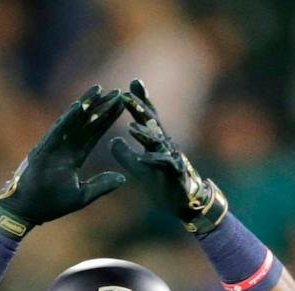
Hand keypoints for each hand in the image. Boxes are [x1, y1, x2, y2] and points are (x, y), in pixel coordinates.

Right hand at [0, 86, 128, 236]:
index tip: (120, 106)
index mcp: (74, 156)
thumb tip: (123, 178)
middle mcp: (65, 147)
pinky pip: (57, 131)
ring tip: (99, 90)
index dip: (107, 119)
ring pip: (72, 122)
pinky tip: (79, 106)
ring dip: (85, 105)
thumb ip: (101, 185)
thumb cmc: (51, 204)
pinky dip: (67, 119)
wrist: (27, 211)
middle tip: (117, 92)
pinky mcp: (44, 150)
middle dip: (101, 107)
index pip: (94, 133)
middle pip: (86, 123)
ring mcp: (53, 146)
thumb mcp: (82, 195)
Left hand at [110, 77, 229, 233]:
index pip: (147, 118)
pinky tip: (141, 159)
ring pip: (157, 143)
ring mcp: (171, 158)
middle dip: (140, 109)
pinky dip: (153, 162)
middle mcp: (165, 145)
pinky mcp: (175, 174)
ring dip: (144, 134)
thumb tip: (111, 140)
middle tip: (126, 95)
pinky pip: (164, 165)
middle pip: (152, 124)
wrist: (183, 203)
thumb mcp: (138, 168)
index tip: (131, 84)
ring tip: (130, 128)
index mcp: (156, 142)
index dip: (140, 101)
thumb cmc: (162, 183)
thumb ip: (124, 153)